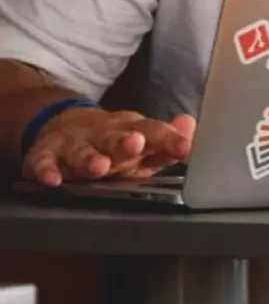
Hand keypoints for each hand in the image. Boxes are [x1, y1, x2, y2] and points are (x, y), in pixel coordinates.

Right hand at [22, 105, 195, 186]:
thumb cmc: (113, 140)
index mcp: (130, 130)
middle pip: (116, 137)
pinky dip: (45, 170)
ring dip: (89, 158)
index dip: (169, 139)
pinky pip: (42, 163)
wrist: (63, 124)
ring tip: (99, 167)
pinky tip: (52, 180)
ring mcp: (73, 144)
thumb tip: (191, 126)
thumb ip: (166, 140)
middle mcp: (103, 134)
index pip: (153, 132)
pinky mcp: (44, 154)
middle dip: (125, 142)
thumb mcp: (141, 138)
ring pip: (81, 150)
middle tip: (136, 144)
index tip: (185, 147)